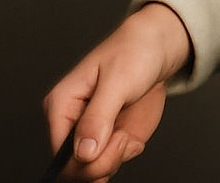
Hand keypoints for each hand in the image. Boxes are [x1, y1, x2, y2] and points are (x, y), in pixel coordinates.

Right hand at [43, 2, 191, 181]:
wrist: (159, 49)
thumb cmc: (134, 52)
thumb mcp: (118, 81)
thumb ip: (98, 117)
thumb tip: (82, 153)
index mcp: (61, 106)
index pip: (60, 155)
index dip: (89, 160)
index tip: (118, 140)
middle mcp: (71, 124)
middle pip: (74, 169)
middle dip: (105, 161)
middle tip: (126, 139)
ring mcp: (90, 134)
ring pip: (92, 172)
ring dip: (117, 159)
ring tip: (130, 134)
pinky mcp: (107, 140)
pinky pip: (110, 165)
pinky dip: (126, 156)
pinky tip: (133, 137)